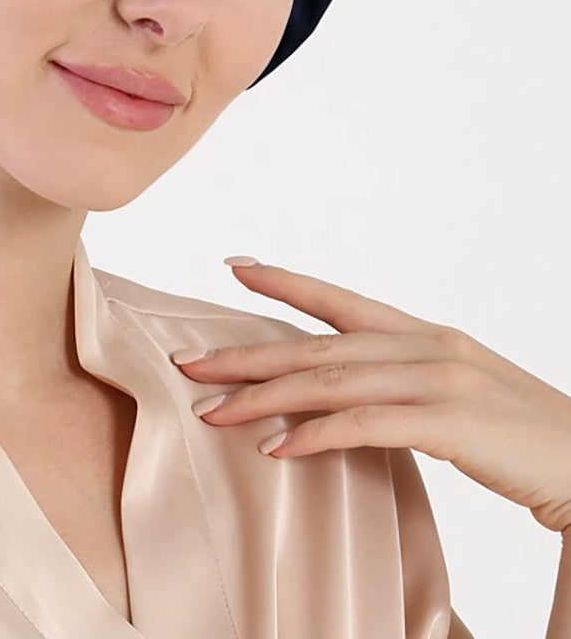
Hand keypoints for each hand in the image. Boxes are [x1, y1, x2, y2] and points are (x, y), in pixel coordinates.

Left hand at [170, 258, 570, 535]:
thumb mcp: (458, 395)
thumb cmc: (522, 438)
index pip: (343, 300)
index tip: (237, 266)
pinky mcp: (450, 422)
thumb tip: (341, 395)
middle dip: (249, 355)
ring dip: (264, 398)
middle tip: (191, 362)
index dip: (288, 282)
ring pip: (331, 381)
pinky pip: (366, 425)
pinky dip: (316, 435)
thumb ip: (402, 384)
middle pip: (319, 345)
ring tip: (212, 409)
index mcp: (428, 335)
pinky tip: (276, 447)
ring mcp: (440, 379)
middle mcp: (428, 346)